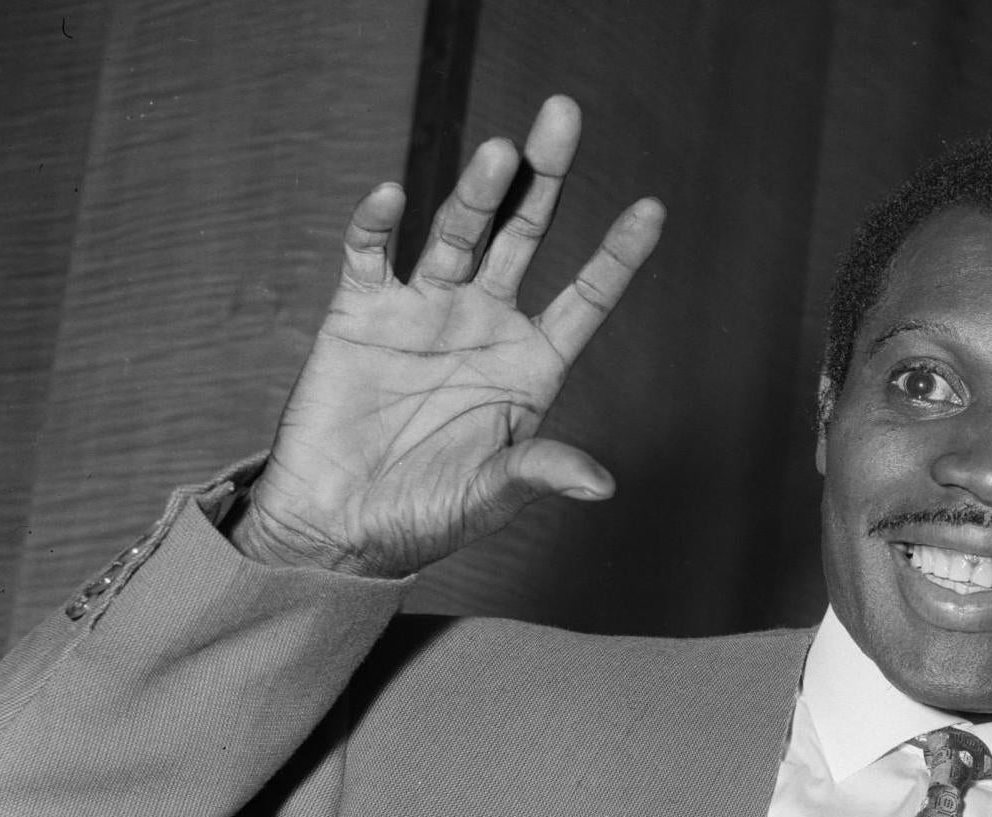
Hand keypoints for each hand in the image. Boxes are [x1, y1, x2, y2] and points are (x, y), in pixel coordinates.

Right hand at [232, 96, 663, 576]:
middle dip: (544, 178)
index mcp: (530, 366)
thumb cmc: (424, 517)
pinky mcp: (361, 312)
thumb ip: (541, 473)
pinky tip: (394, 197)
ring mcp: (425, 311)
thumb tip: (602, 484)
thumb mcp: (492, 498)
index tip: (652, 208)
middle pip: (524, 236)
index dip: (617, 255)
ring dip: (477, 193)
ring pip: (458, 234)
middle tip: (563, 116)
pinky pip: (371, 255)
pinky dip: (378, 224)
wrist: (338, 525)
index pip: (586, 298)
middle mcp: (485, 325)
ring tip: (500, 153)